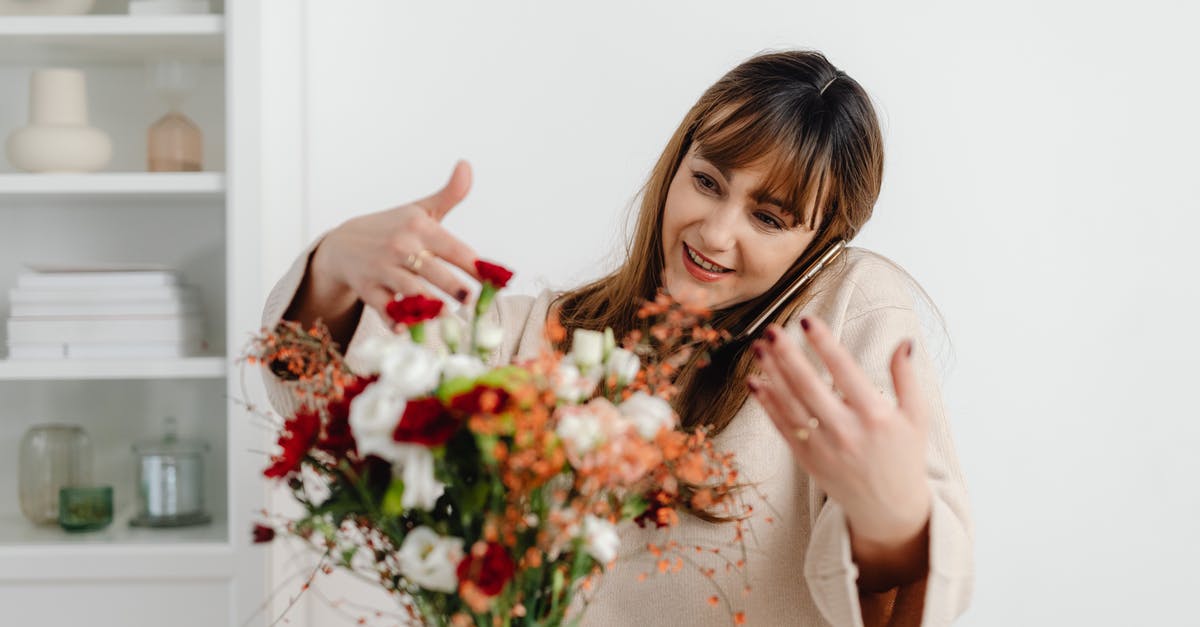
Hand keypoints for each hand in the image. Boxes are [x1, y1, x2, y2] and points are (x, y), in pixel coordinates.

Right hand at [312, 161, 482, 322]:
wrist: (343, 244)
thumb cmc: (393, 228)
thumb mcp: (420, 210)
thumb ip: (449, 194)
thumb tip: (467, 164)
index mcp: (419, 228)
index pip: (454, 248)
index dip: (477, 265)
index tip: (496, 279)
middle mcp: (400, 247)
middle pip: (433, 271)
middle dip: (454, 286)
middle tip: (472, 301)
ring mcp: (382, 269)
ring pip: (409, 291)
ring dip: (428, 306)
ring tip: (447, 317)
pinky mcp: (367, 290)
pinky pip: (384, 309)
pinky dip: (395, 321)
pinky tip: (407, 330)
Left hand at [748, 317, 930, 545]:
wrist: (889, 509)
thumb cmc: (904, 457)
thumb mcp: (917, 418)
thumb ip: (907, 378)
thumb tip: (904, 342)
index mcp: (875, 416)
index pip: (844, 371)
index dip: (824, 344)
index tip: (807, 321)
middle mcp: (846, 431)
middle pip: (809, 386)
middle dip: (788, 355)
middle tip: (771, 329)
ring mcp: (823, 447)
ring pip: (790, 405)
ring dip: (771, 374)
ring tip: (758, 348)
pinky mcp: (807, 460)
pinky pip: (782, 427)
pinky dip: (767, 404)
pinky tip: (755, 382)